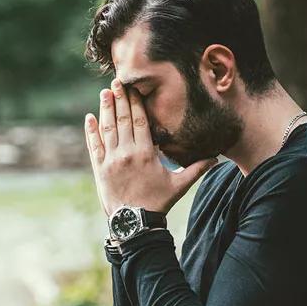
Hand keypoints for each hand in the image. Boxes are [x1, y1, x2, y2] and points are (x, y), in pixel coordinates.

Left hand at [83, 78, 217, 216]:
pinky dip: (91, 131)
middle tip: (116, 82)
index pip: (140, 121)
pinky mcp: (100, 169)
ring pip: (107, 129)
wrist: (134, 223)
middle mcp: (127, 153)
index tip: (133, 87)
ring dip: (105, 109)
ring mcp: (111, 160)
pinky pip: (94, 146)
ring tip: (105, 93)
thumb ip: (196, 169)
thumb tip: (217, 158)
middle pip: (122, 120)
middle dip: (119, 99)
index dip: (135, 102)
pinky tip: (89, 117)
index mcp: (145, 153)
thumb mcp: (179, 185)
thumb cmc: (158, 203)